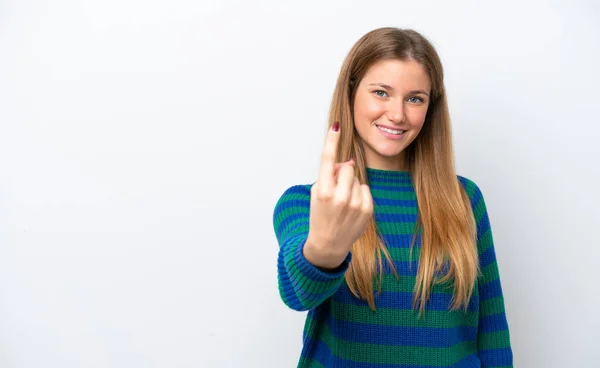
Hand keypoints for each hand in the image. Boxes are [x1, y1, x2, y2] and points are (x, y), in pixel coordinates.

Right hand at [304, 122, 373, 269]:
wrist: (328, 244)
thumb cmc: (320, 215)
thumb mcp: (317, 194)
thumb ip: (329, 175)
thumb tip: (348, 162)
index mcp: (323, 191)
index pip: (327, 160)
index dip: (331, 141)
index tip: (336, 126)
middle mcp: (339, 197)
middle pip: (347, 167)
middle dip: (342, 173)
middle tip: (336, 189)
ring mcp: (355, 204)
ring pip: (357, 178)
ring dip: (351, 185)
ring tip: (343, 203)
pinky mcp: (367, 210)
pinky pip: (365, 189)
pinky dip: (360, 195)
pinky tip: (352, 208)